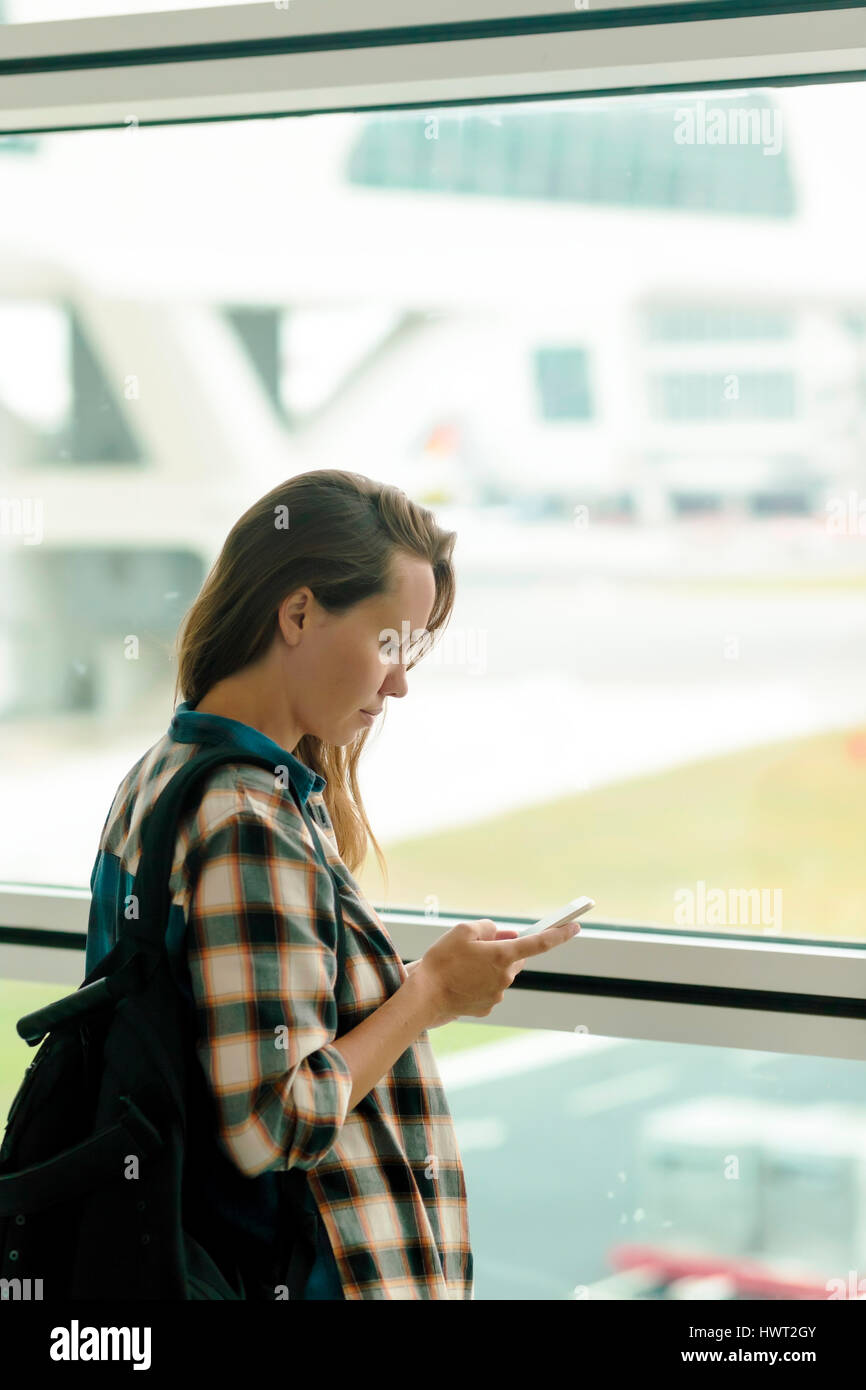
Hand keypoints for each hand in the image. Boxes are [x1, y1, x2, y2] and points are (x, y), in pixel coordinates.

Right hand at [410, 918, 579, 1028]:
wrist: (423, 996)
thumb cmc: (442, 960)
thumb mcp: (463, 930)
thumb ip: (488, 928)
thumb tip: (503, 935)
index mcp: (503, 955)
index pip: (540, 943)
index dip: (560, 934)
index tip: (575, 926)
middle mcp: (506, 977)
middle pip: (515, 957)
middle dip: (504, 949)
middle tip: (479, 945)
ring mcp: (497, 995)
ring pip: (501, 974)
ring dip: (489, 967)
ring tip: (462, 965)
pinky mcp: (486, 1007)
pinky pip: (489, 988)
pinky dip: (479, 982)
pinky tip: (460, 981)